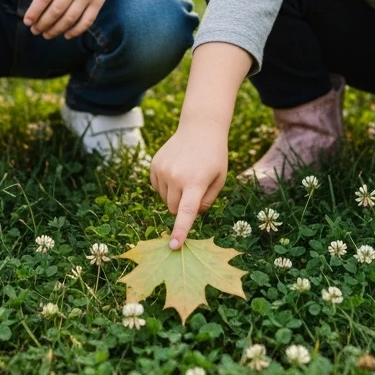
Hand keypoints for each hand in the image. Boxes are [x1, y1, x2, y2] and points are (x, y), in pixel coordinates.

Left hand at [19, 0, 117, 38]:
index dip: (34, 11)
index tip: (27, 22)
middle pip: (56, 10)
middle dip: (43, 24)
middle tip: (35, 31)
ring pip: (70, 18)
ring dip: (56, 30)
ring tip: (47, 35)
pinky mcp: (98, 2)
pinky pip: (87, 21)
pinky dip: (76, 30)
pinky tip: (66, 34)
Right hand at [151, 122, 228, 248]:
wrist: (200, 128)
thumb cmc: (214, 156)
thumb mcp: (220, 179)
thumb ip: (207, 201)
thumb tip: (190, 215)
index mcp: (196, 182)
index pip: (187, 212)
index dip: (180, 230)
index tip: (174, 246)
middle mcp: (176, 176)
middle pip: (173, 209)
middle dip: (182, 206)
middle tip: (195, 188)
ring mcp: (163, 170)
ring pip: (164, 199)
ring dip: (174, 195)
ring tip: (187, 174)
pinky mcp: (154, 165)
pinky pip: (157, 188)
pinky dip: (166, 185)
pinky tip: (176, 170)